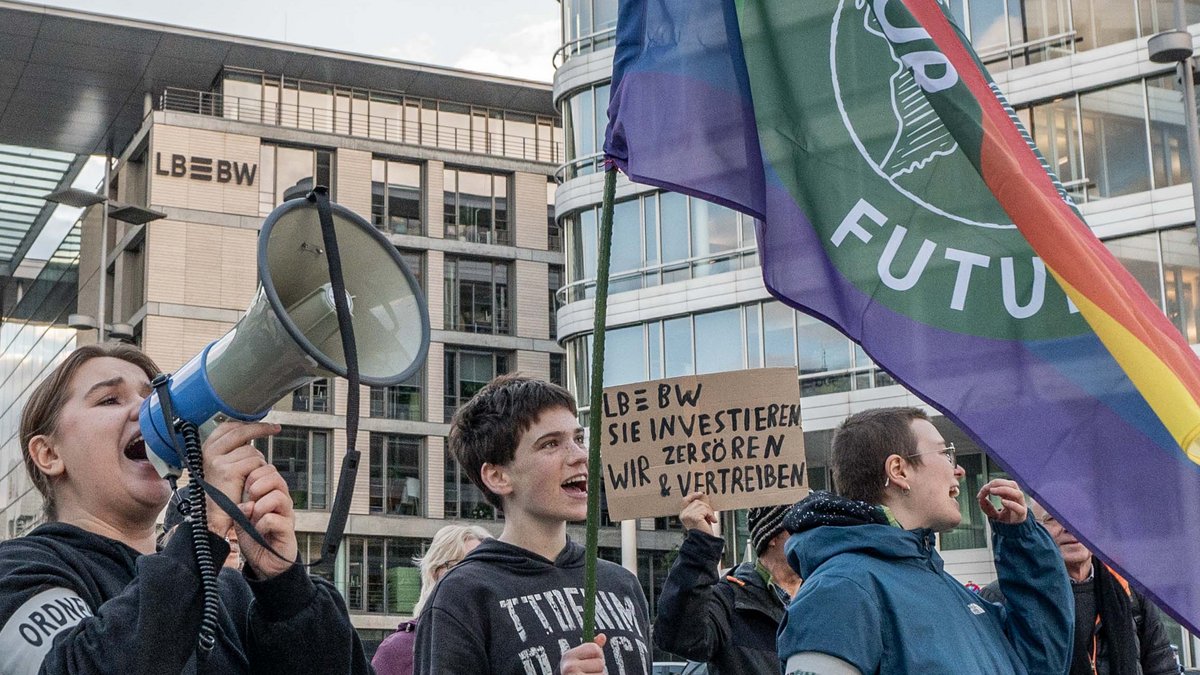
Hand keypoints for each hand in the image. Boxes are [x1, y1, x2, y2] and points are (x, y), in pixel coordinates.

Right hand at [201, 421, 278, 535]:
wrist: (217, 518)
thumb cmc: (223, 495)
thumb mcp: (225, 467)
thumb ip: (233, 450)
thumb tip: (250, 431)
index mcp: (207, 449)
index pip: (228, 427)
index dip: (247, 423)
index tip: (262, 423)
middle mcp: (209, 453)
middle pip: (240, 431)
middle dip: (260, 428)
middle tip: (276, 428)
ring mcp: (218, 461)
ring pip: (251, 451)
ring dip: (258, 462)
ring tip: (251, 477)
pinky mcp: (228, 471)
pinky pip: (254, 463)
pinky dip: (258, 471)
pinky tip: (252, 482)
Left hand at [236, 463, 298, 578]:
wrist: (265, 564)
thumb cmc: (255, 539)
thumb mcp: (242, 521)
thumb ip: (241, 509)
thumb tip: (245, 503)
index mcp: (271, 495)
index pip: (270, 472)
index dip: (256, 475)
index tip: (245, 487)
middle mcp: (282, 502)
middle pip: (277, 478)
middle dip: (258, 485)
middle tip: (250, 498)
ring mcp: (286, 515)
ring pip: (278, 496)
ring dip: (260, 506)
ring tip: (253, 517)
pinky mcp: (288, 530)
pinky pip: (274, 519)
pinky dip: (261, 524)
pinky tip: (258, 532)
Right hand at [559, 634, 606, 674]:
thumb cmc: (576, 674)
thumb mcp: (581, 661)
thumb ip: (591, 649)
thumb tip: (602, 636)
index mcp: (568, 656)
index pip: (595, 649)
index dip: (597, 655)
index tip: (590, 661)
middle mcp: (569, 667)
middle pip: (600, 663)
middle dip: (598, 670)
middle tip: (588, 673)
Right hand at [680, 492, 716, 534]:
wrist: (704, 541)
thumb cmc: (702, 531)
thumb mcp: (699, 517)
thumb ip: (698, 508)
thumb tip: (703, 496)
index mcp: (683, 514)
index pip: (685, 500)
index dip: (692, 495)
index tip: (700, 494)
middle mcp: (684, 514)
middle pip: (696, 502)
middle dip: (706, 507)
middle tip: (710, 515)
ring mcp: (688, 515)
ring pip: (702, 505)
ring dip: (709, 512)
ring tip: (710, 519)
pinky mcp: (694, 517)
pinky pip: (705, 510)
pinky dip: (711, 515)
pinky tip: (712, 521)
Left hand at [977, 479, 1026, 524]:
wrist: (1012, 531)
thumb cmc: (1004, 519)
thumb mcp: (992, 512)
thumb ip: (986, 506)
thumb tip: (980, 498)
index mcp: (1010, 495)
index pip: (1003, 484)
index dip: (991, 484)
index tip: (981, 492)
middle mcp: (1016, 498)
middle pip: (1012, 484)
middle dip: (999, 483)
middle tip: (989, 488)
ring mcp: (1021, 506)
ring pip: (1018, 494)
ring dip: (1004, 490)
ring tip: (992, 491)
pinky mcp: (1021, 515)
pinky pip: (1019, 508)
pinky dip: (1011, 504)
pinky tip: (1002, 502)